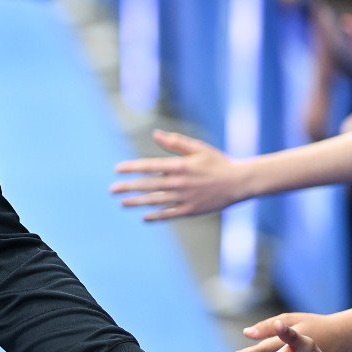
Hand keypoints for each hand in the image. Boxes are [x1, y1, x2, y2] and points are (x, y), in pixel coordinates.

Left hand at [110, 128, 245, 219]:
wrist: (239, 183)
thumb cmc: (218, 162)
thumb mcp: (198, 148)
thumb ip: (175, 143)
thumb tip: (156, 134)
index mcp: (179, 166)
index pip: (149, 166)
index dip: (131, 168)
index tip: (117, 169)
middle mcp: (179, 182)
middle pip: (148, 185)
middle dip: (128, 187)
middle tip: (112, 190)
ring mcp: (184, 198)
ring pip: (155, 201)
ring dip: (137, 202)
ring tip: (122, 203)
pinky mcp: (190, 210)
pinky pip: (169, 214)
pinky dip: (156, 216)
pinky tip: (144, 217)